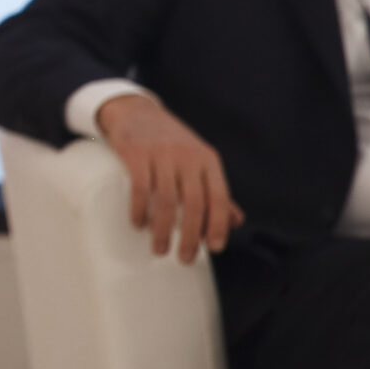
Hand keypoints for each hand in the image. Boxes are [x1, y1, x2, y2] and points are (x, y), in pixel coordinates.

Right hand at [97, 93, 243, 263]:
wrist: (134, 111)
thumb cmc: (170, 142)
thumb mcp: (198, 161)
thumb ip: (215, 190)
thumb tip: (235, 221)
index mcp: (207, 160)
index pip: (219, 197)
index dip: (219, 225)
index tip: (215, 248)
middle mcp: (187, 156)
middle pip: (193, 204)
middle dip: (191, 237)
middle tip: (185, 258)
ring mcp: (160, 153)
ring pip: (166, 200)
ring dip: (164, 230)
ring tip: (160, 249)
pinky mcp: (135, 152)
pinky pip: (140, 188)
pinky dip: (140, 210)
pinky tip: (139, 224)